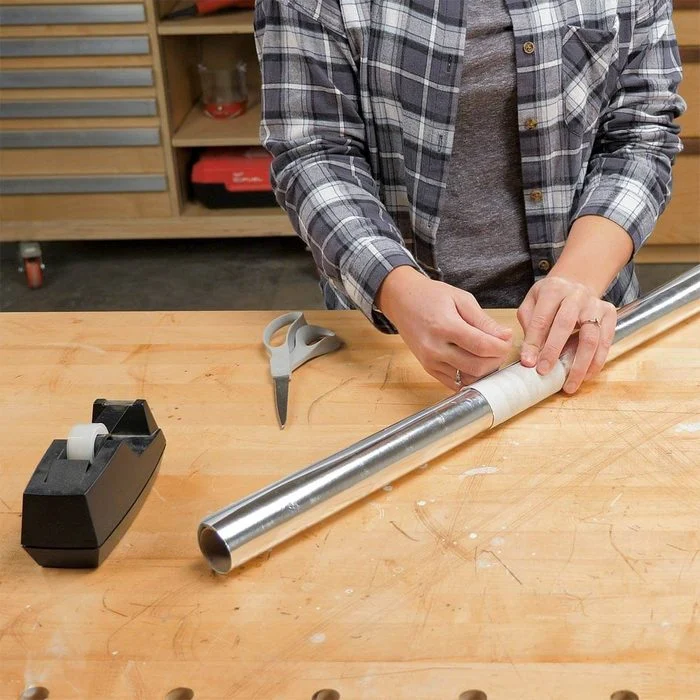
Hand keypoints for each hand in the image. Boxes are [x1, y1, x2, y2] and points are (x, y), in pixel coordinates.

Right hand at [377, 266, 512, 389]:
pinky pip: (455, 383)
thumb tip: (505, 337)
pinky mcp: (429, 369)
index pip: (481, 346)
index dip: (501, 347)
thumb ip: (483, 321)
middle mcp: (435, 348)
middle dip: (496, 359)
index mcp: (444, 326)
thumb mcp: (461, 299)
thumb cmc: (432, 296)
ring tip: (487, 354)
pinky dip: (470, 377)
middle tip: (500, 347)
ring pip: (468, 379)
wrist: (402, 301)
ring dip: (484, 370)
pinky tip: (475, 362)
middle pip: (477, 366)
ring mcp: (430, 362)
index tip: (507, 340)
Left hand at [518, 275, 615, 393]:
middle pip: (565, 325)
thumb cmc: (551, 298)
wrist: (577, 283)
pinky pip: (606, 342)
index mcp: (553, 290)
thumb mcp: (532, 302)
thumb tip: (529, 353)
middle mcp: (576, 295)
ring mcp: (595, 305)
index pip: (541, 319)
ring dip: (580, 364)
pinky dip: (596, 362)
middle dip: (553, 351)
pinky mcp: (610, 314)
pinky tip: (586, 375)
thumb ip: (528, 323)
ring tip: (570, 384)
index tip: (528, 363)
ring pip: (591, 337)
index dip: (533, 342)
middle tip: (544, 372)